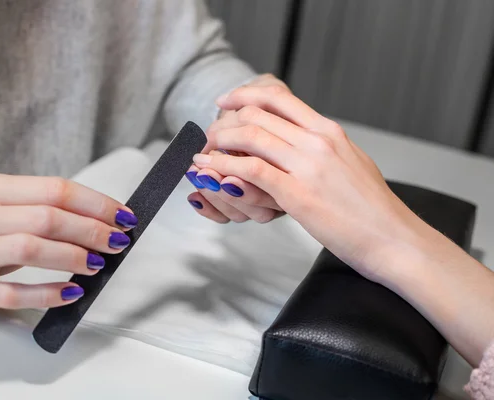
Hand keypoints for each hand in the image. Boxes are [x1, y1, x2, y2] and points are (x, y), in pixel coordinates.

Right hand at [0, 173, 137, 313]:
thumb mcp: (1, 207)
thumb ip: (43, 207)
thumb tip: (103, 220)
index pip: (53, 189)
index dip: (95, 204)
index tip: (122, 216)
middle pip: (45, 218)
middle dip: (90, 230)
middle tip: (116, 241)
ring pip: (29, 250)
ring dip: (73, 257)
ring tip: (97, 263)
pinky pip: (13, 293)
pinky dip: (49, 293)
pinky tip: (72, 292)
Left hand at [194, 85, 493, 367]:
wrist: (396, 240)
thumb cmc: (374, 210)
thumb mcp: (351, 164)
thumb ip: (325, 149)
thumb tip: (304, 142)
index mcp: (329, 131)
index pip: (278, 97)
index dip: (244, 95)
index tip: (225, 103)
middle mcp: (318, 141)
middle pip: (257, 113)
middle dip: (225, 122)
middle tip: (211, 135)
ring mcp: (308, 166)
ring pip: (250, 136)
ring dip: (219, 142)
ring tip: (205, 152)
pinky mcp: (298, 195)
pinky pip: (250, 170)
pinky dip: (222, 166)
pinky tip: (207, 169)